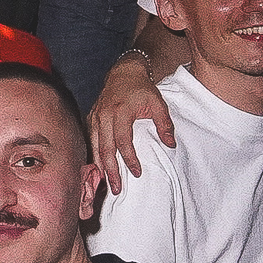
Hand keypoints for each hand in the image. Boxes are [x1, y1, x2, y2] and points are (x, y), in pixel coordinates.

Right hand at [87, 56, 171, 194]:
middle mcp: (104, 116)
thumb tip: (171, 144)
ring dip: (101, 167)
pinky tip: (99, 170)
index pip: (123, 141)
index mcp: (120, 111)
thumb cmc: (142, 89)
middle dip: (111, 171)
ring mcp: (95, 118)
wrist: (123, 73)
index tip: (137, 172)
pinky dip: (94, 157)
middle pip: (105, 149)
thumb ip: (164, 124)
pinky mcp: (91, 119)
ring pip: (95, 147)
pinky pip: (91, 142)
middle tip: (117, 189)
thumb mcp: (158, 103)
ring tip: (106, 184)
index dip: (129, 159)